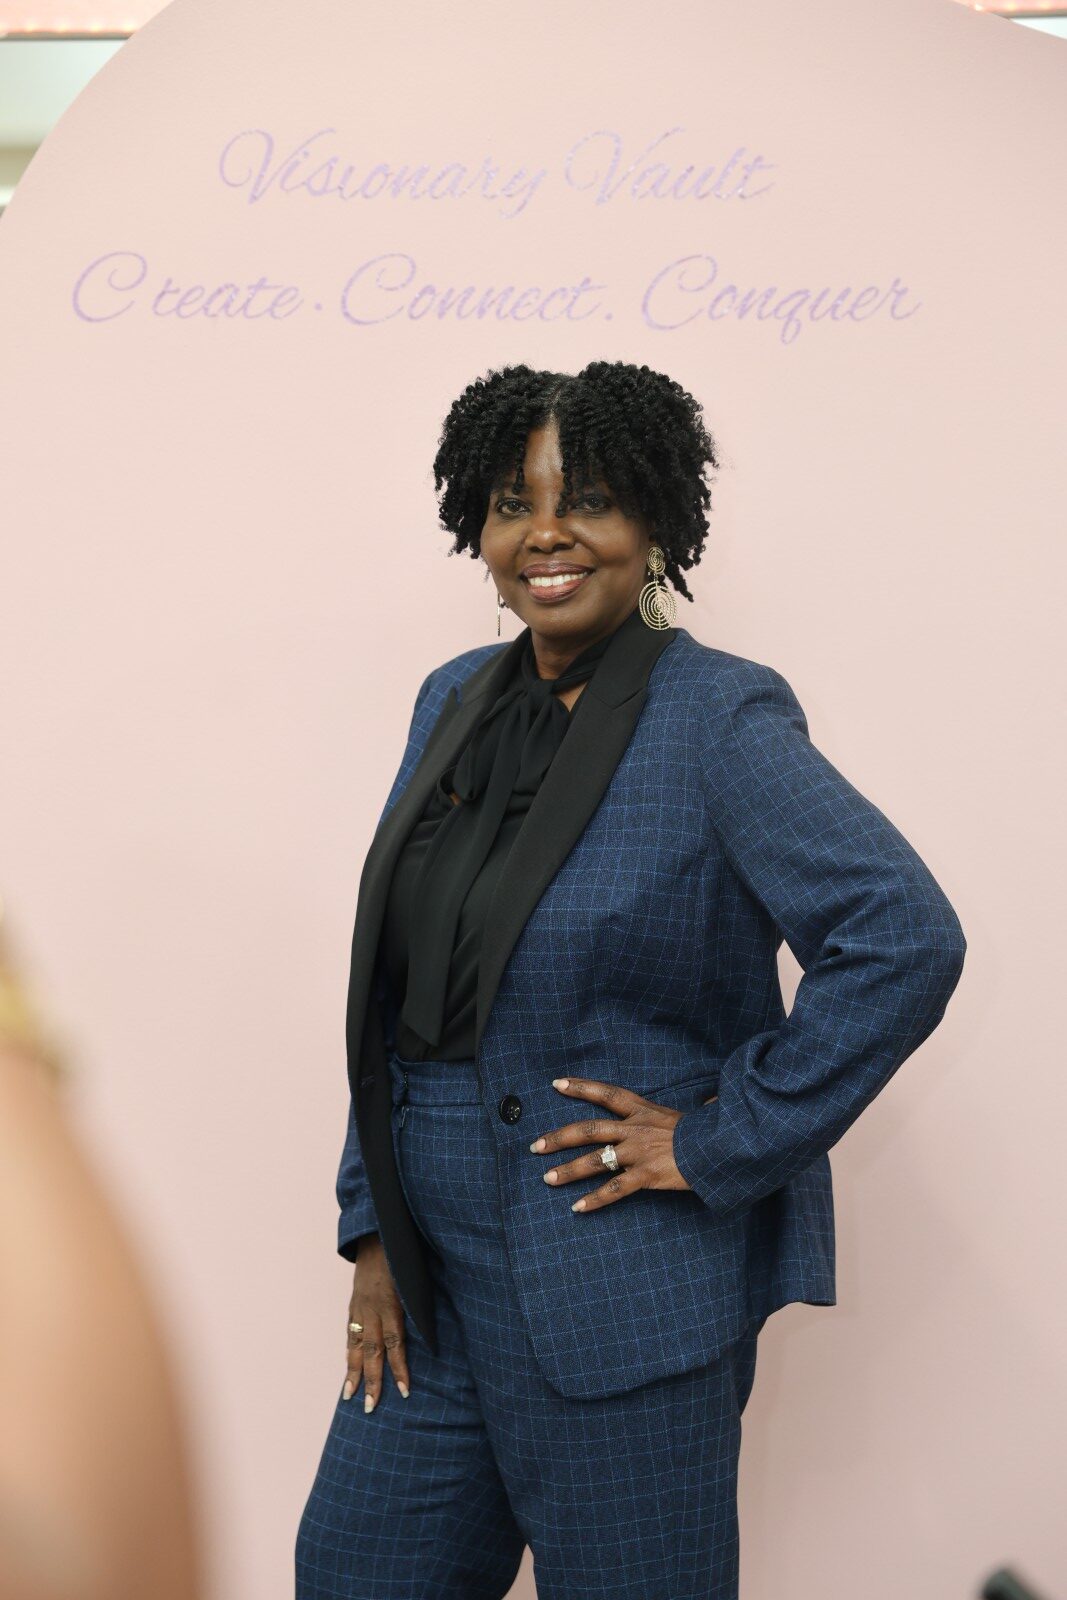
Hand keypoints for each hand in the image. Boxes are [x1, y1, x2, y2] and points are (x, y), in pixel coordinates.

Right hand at [342, 1234, 410, 1412]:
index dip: (399, 1368)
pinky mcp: (353, 1304)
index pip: (395, 1343)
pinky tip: (349, 1368)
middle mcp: (372, 1308)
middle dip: (371, 1381)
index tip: (404, 1392)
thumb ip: (421, 1304)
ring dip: (353, 1373)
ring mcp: (360, 1307)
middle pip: (372, 1351)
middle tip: (371, 1407)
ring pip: (355, 1345)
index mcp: (391, 1302)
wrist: (377, 1233)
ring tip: (350, 1396)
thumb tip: (436, 1331)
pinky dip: (349, 1352)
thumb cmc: (404, 1255)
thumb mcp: (417, 1278)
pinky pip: (350, 1333)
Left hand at [529, 1077, 717, 1212]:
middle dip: (559, 1137)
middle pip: (588, 1129)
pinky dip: (594, 1200)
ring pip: (594, 1160)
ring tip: (547, 1178)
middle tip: (536, 1145)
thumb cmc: (708, 1132)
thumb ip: (686, 1109)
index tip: (557, 1084)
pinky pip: (614, 1189)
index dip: (581, 1087)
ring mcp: (638, 1152)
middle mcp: (635, 1128)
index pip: (606, 1093)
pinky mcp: (646, 1175)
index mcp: (642, 1109)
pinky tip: (577, 1208)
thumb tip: (710, 1101)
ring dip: (568, 1170)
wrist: (721, 1148)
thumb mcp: (690, 1114)